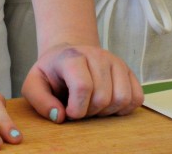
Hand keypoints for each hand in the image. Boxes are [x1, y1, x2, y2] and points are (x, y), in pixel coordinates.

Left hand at [21, 44, 143, 121]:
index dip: (77, 109)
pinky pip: (136, 97)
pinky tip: (109, 104)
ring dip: (107, 111)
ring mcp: (115, 61)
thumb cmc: (52, 73)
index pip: (82, 86)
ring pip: (122, 98)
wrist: (68, 55)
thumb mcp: (35, 83)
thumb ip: (40, 101)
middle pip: (103, 97)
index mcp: (72, 56)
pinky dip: (124, 108)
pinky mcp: (128, 70)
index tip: (69, 113)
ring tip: (93, 106)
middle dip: (90, 112)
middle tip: (80, 108)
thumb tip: (59, 116)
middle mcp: (97, 55)